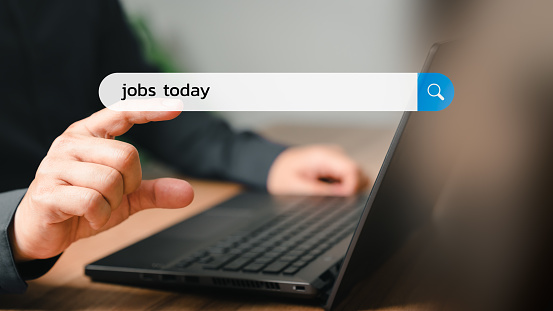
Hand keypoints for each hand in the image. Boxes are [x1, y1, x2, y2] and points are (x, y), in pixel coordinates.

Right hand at [10, 104, 193, 261]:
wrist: (42, 230)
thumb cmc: (83, 204)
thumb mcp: (124, 197)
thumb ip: (153, 190)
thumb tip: (188, 192)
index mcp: (90, 134)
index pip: (122, 111)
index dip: (150, 109)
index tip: (178, 107)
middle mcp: (72, 143)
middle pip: (126, 155)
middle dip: (129, 183)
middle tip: (113, 196)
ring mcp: (56, 166)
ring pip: (109, 181)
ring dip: (112, 204)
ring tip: (97, 208)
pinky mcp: (47, 192)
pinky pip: (92, 202)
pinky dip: (99, 217)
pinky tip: (88, 217)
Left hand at [267, 145, 368, 195]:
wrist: (273, 167)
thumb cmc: (281, 174)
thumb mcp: (297, 187)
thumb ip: (321, 191)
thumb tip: (343, 197)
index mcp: (324, 155)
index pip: (353, 169)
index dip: (352, 187)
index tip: (343, 198)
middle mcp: (334, 155)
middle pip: (360, 172)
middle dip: (354, 189)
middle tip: (337, 199)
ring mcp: (338, 160)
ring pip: (359, 176)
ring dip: (351, 189)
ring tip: (333, 195)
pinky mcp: (337, 167)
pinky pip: (351, 178)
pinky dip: (347, 188)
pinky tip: (334, 192)